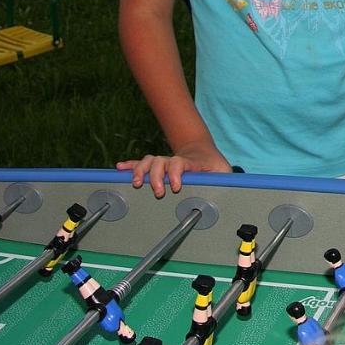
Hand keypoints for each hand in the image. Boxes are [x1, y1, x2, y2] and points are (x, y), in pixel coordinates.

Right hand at [116, 141, 230, 198]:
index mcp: (190, 163)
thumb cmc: (214, 166)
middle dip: (156, 176)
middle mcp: (175, 161)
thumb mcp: (223, 172)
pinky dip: (131, 165)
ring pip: (149, 161)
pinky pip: (141, 164)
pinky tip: (120, 168)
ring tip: (137, 183)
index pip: (179, 163)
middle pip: (160, 162)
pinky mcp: (158, 167)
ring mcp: (165, 163)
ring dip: (141, 171)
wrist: (204, 153)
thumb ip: (223, 179)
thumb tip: (224, 189)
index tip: (176, 186)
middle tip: (158, 192)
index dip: (176, 173)